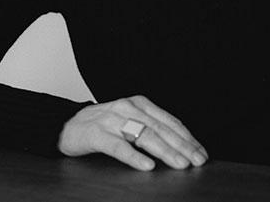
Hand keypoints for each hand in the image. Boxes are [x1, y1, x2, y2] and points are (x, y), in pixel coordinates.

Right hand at [58, 95, 207, 170]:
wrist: (68, 124)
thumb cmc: (104, 125)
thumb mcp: (130, 121)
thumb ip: (150, 128)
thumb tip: (180, 146)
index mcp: (139, 104)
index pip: (168, 121)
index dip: (187, 137)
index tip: (201, 152)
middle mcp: (128, 108)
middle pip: (160, 128)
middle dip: (182, 146)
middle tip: (197, 160)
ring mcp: (112, 119)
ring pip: (143, 135)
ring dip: (165, 151)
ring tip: (180, 164)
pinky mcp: (97, 134)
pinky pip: (118, 146)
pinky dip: (134, 156)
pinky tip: (147, 166)